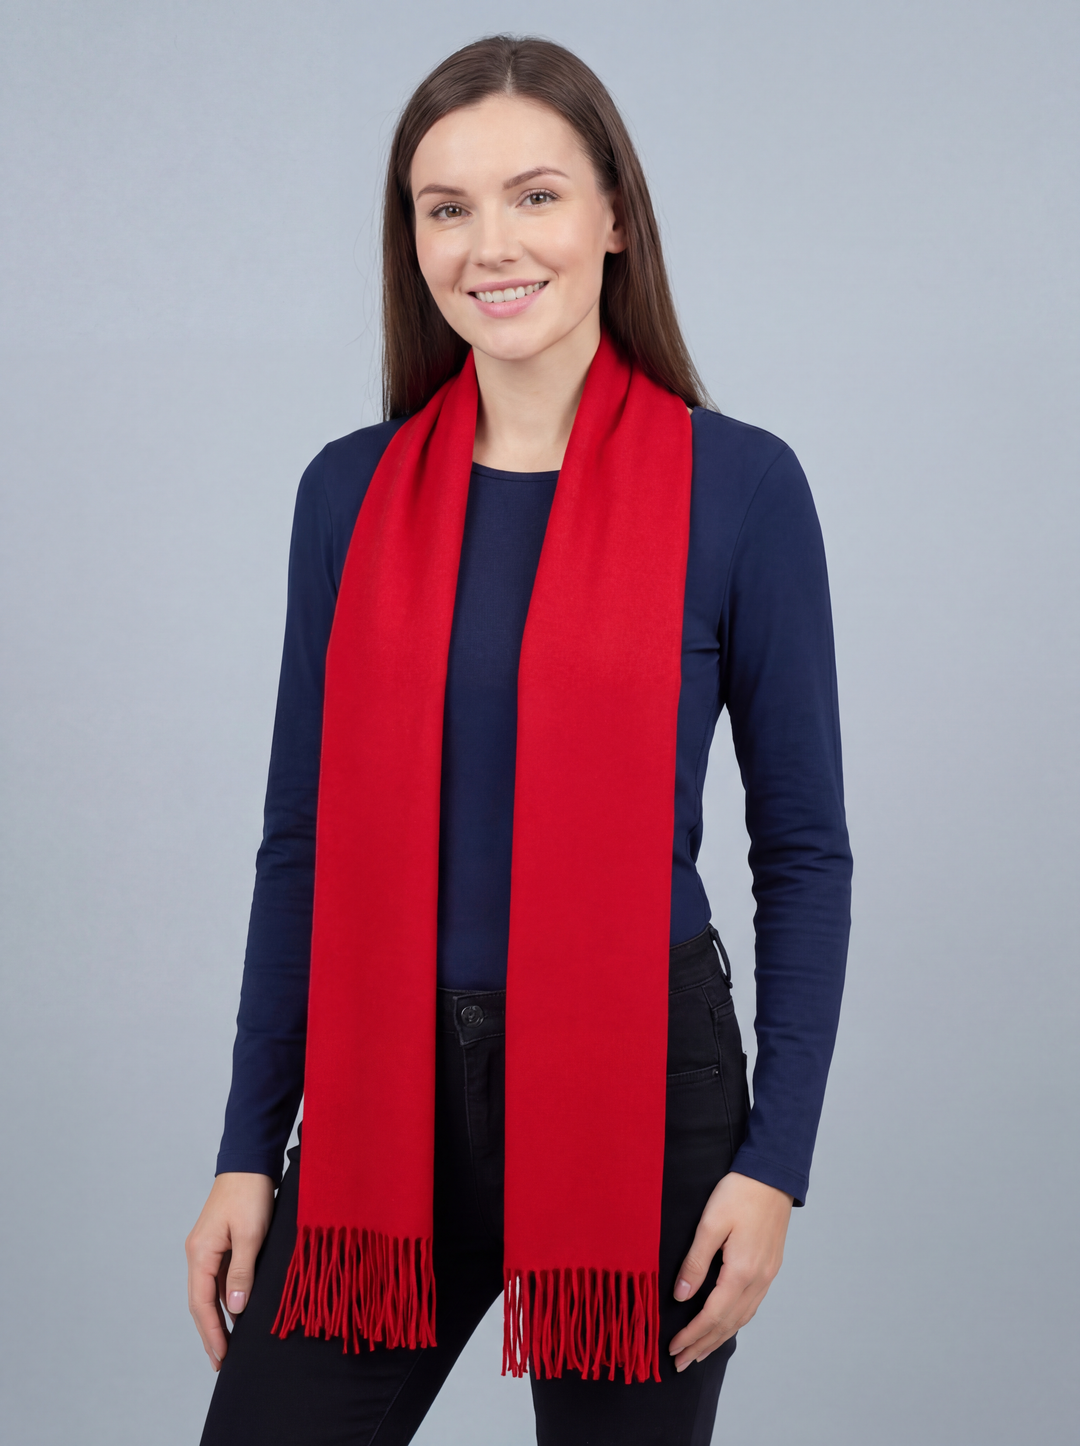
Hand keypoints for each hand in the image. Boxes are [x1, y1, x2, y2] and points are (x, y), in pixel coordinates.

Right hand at [186, 1172, 274, 1370]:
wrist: (250, 1162)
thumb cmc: (251, 1194)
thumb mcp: (251, 1234)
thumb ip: (242, 1272)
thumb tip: (234, 1309)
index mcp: (200, 1253)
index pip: (201, 1303)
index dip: (212, 1332)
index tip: (222, 1358)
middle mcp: (198, 1253)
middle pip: (199, 1302)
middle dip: (210, 1333)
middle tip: (220, 1363)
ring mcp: (207, 1248)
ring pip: (208, 1292)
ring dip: (216, 1318)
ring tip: (226, 1347)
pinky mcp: (218, 1243)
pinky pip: (217, 1279)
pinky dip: (222, 1299)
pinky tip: (234, 1313)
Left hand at [668, 1171, 792, 1370]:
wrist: (773, 1175)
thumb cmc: (739, 1193)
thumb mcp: (711, 1223)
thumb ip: (695, 1261)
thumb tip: (681, 1296)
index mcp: (741, 1271)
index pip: (713, 1315)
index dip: (692, 1334)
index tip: (673, 1348)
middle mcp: (758, 1280)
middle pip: (728, 1324)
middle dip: (703, 1345)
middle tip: (681, 1362)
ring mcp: (767, 1276)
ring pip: (741, 1318)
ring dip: (719, 1338)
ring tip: (700, 1352)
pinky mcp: (770, 1268)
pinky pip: (751, 1306)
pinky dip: (735, 1322)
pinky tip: (725, 1325)